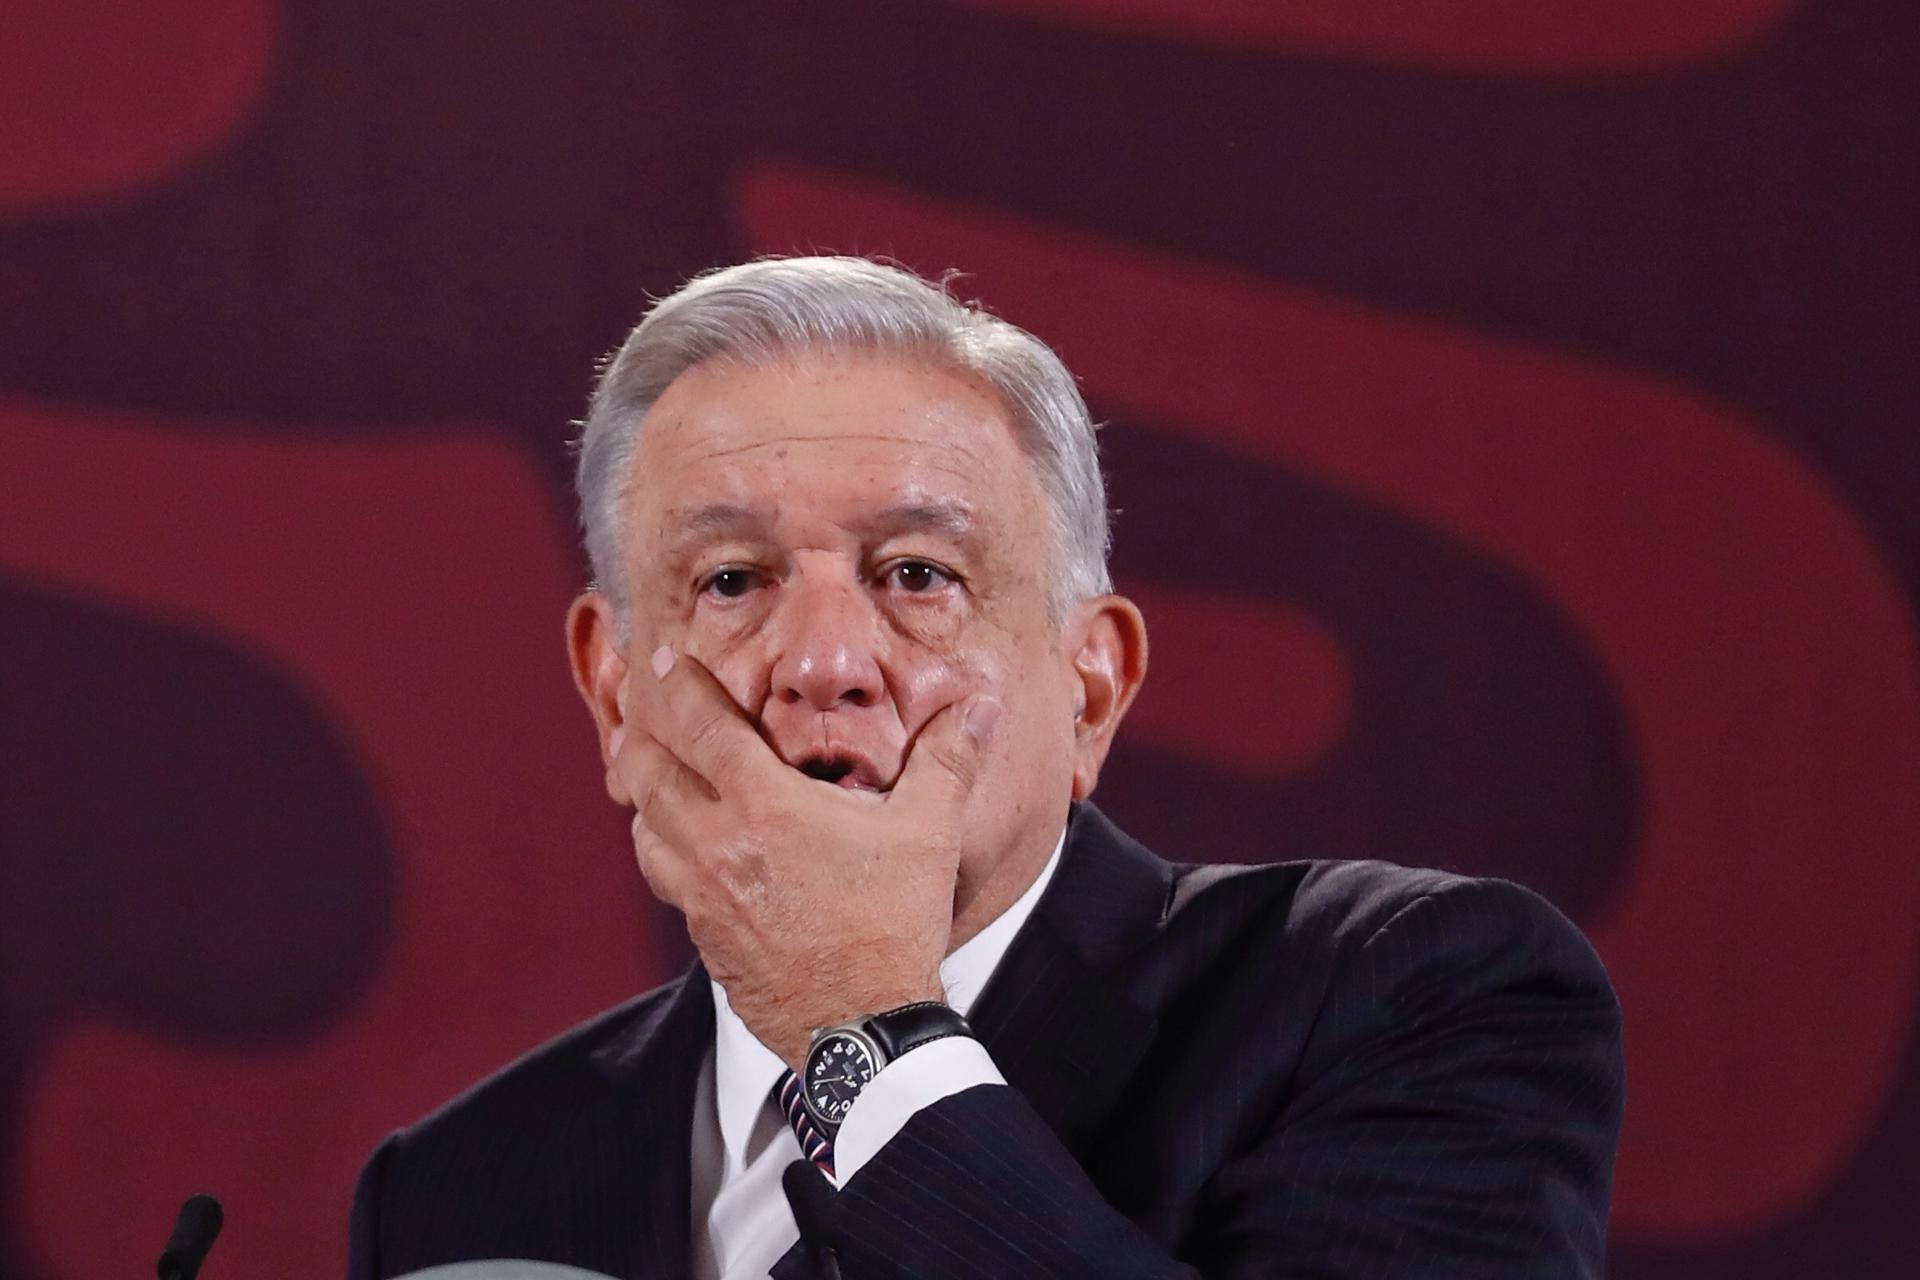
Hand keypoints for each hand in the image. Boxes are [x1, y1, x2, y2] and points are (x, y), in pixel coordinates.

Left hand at [608, 648, 1000, 1069]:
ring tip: (659, 771)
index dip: (675, 682)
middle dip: (642, 730)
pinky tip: (683, 842)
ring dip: (644, 792)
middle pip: (646, 769)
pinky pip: (661, 876)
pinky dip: (661, 845)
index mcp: (765, 805)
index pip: (698, 723)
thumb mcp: (929, 831)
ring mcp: (701, 894)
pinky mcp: (701, 934)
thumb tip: (982, 704)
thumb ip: (948, 758)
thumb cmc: (895, 923)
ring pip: (641, 825)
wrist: (863, 1025)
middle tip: (646, 706)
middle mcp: (717, 844)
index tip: (665, 658)